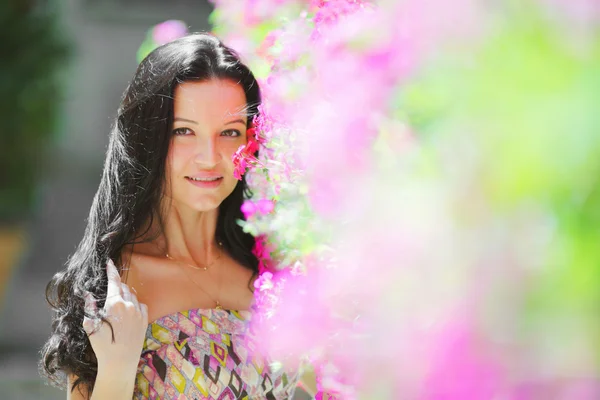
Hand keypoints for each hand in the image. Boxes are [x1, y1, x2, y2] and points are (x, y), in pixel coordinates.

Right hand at [82, 259, 147, 375]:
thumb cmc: (103, 346)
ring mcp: (139, 312)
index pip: (114, 282)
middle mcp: (130, 305)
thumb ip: (90, 308)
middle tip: (109, 282)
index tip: (109, 261)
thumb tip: (88, 294)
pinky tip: (128, 307)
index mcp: (115, 304)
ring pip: (132, 294)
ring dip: (124, 292)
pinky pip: (140, 304)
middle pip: (122, 287)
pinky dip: (134, 301)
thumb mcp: (91, 327)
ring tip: (116, 297)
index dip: (111, 270)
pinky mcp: (145, 320)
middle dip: (116, 283)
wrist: (121, 363)